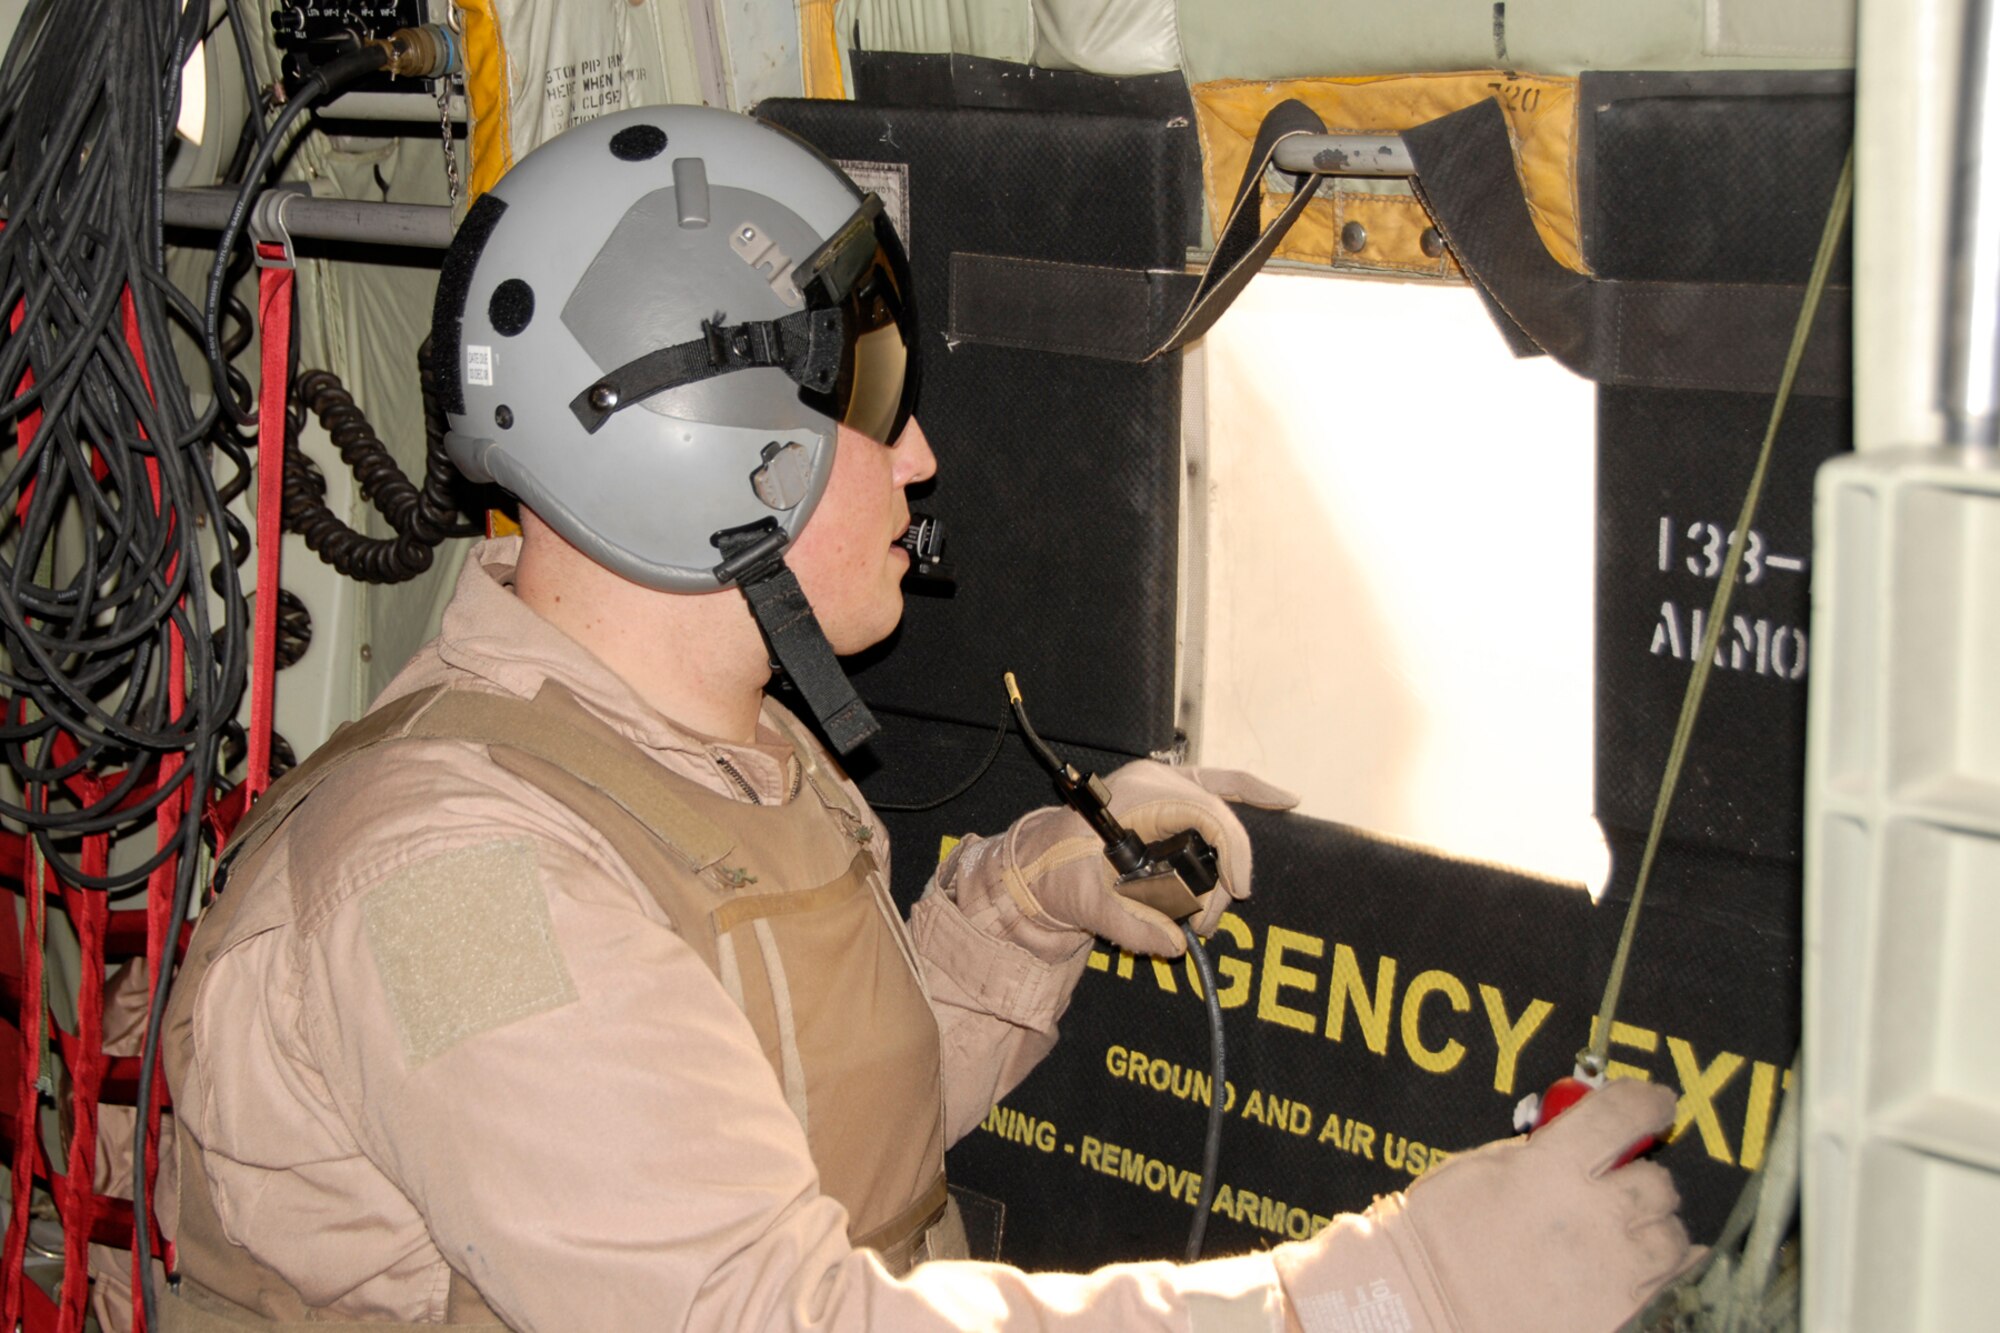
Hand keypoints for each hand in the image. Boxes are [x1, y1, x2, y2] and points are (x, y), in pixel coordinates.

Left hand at [948, 761, 1295, 956]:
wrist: (1033, 867)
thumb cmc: (1055, 875)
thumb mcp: (1086, 903)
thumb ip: (1130, 926)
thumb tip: (1174, 946)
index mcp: (1137, 795)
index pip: (1206, 813)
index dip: (1232, 853)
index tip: (1235, 893)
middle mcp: (1155, 782)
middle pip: (1217, 821)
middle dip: (1222, 874)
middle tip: (1204, 923)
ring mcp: (1163, 786)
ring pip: (1221, 811)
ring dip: (1223, 861)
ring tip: (1202, 915)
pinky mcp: (1168, 798)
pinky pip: (1218, 787)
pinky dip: (1248, 794)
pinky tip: (1283, 799)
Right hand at [1271, 1080, 1696, 1332]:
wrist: (1422, 1304)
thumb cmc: (1438, 1236)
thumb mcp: (1484, 1168)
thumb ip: (1541, 1153)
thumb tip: (1580, 1141)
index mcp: (1552, 1169)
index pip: (1623, 1115)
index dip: (1648, 1102)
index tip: (1656, 1103)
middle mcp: (1592, 1218)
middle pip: (1657, 1183)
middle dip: (1643, 1180)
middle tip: (1621, 1187)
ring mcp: (1611, 1274)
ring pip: (1672, 1238)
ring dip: (1655, 1231)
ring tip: (1624, 1235)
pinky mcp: (1618, 1316)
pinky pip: (1672, 1288)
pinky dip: (1665, 1274)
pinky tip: (1644, 1268)